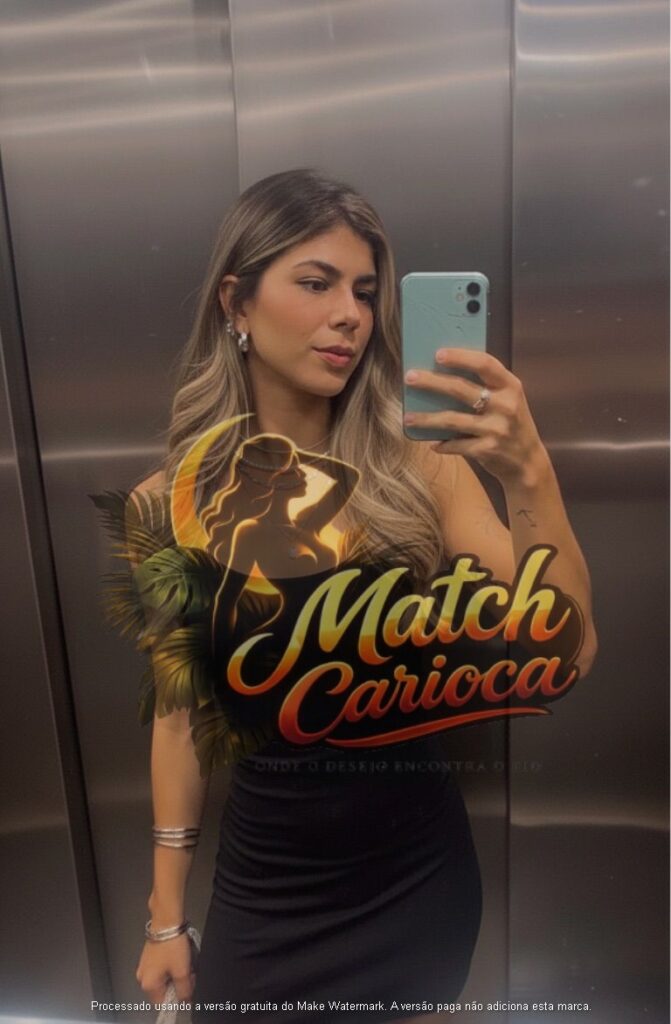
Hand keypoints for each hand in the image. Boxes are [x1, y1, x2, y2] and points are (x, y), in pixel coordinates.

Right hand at [136, 934, 194, 1004]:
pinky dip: (172, 965)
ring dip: (175, 974)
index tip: (186, 988)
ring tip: (183, 961)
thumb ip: (184, 989)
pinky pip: (162, 967)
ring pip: (164, 978)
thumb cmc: (171, 943)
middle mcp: (143, 976)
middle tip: (186, 972)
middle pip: (164, 990)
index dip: (177, 997)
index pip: (163, 1002)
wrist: (167, 920)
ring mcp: (145, 965)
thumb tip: (185, 1000)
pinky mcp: (150, 955)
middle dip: (177, 984)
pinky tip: (178, 955)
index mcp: (148, 984)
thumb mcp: (182, 971)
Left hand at [404, 348, 545, 484]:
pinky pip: (456, 444)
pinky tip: (431, 443)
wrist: (528, 462)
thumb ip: (487, 386)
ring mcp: (496, 429)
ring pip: (452, 419)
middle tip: (409, 377)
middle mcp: (505, 405)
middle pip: (461, 389)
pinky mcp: (487, 449)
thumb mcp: (509, 400)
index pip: (484, 364)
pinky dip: (442, 444)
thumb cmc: (511, 424)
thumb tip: (445, 372)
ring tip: (407, 417)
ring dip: (426, 419)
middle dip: (431, 382)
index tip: (437, 353)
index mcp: (510, 386)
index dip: (460, 357)